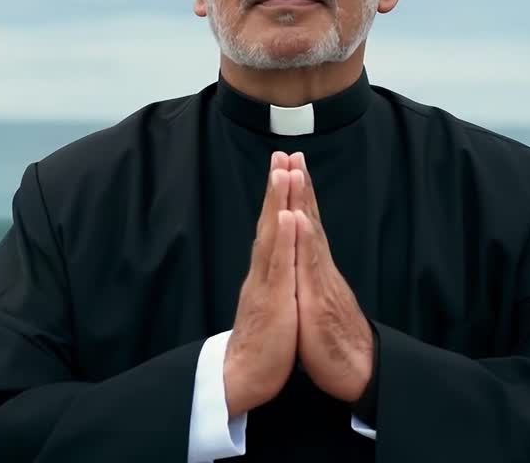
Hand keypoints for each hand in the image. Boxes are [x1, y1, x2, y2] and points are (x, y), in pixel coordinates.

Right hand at [223, 152, 299, 416]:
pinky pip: (277, 263)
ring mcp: (266, 281)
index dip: (279, 197)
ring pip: (272, 234)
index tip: (285, 168)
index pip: (273, 227)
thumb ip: (272, 280)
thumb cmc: (262, 344)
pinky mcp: (272, 297)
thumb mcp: (271, 304)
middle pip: (270, 221)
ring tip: (283, 171)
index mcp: (266, 272)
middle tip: (283, 153)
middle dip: (277, 187)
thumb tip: (276, 264)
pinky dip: (281, 237)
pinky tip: (286, 216)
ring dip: (278, 201)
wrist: (243, 376)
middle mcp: (263, 270)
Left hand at [288, 152, 374, 402]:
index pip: (304, 224)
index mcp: (315, 268)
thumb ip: (310, 276)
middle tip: (292, 154)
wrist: (354, 369)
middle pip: (309, 219)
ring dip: (302, 201)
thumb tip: (305, 257)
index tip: (289, 165)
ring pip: (309, 233)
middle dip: (300, 186)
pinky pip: (310, 264)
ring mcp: (320, 280)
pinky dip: (305, 239)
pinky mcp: (318, 298)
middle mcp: (319, 267)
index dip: (297, 195)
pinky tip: (299, 219)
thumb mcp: (315, 300)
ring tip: (295, 173)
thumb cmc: (332, 338)